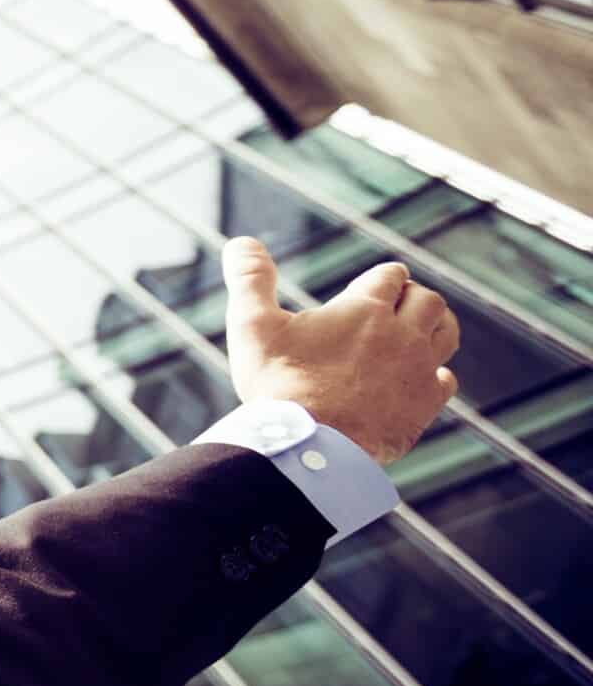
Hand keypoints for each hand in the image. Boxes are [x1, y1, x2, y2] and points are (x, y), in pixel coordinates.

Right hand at [221, 236, 458, 464]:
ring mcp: (418, 370)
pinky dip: (437, 373)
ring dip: (435, 325)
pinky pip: (445, 379)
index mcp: (365, 308)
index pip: (390, 276)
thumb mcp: (253, 325)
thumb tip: (239, 242)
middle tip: (394, 305)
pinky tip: (421, 377)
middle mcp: (402, 334)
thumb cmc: (278, 383)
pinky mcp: (424, 405)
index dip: (381, 277)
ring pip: (446, 333)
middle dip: (411, 297)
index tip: (370, 285)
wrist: (308, 444)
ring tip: (419, 329)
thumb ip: (250, 279)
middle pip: (426, 300)